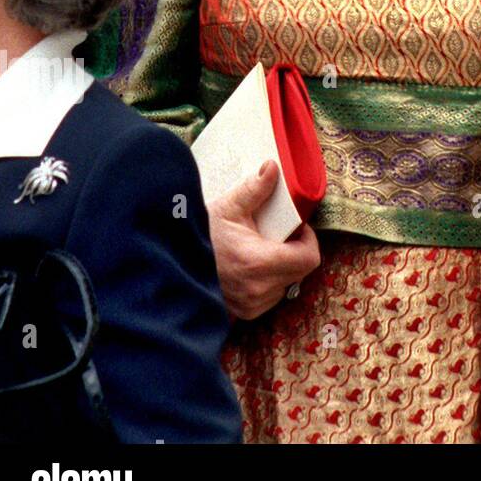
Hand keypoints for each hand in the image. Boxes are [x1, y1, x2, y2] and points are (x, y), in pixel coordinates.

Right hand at [208, 160, 321, 319]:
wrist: (171, 266)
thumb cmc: (200, 236)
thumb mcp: (227, 208)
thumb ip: (254, 189)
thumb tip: (273, 167)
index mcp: (257, 264)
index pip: (308, 259)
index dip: (308, 240)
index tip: (296, 227)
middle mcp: (257, 291)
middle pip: (301, 271)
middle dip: (296, 250)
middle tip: (278, 234)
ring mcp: (251, 306)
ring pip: (288, 284)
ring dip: (283, 266)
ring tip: (263, 249)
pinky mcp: (245, 313)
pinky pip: (272, 296)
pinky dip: (270, 281)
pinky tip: (254, 266)